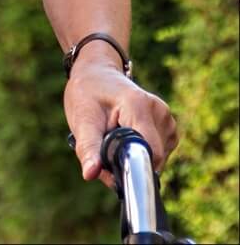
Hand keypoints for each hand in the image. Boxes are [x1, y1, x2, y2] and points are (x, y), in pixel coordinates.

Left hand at [64, 59, 178, 187]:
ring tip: (112, 137)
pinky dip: (139, 152)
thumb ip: (88, 148)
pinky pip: (156, 153)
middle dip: (126, 163)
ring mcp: (168, 120)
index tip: (111, 173)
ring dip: (132, 157)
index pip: (149, 151)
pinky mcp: (169, 129)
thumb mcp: (81, 119)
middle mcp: (160, 112)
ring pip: (155, 158)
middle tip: (102, 150)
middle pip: (151, 157)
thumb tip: (89, 175)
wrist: (97, 74)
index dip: (131, 168)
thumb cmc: (87, 94)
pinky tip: (124, 137)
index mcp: (139, 105)